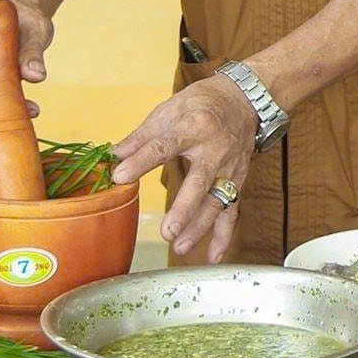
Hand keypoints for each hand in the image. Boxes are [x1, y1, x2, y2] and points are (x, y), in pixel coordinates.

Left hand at [109, 76, 258, 262]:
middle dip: (184, 209)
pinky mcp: (237, 181)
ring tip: (178, 247)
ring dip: (199, 228)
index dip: (141, 161)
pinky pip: (231, 212)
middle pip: (199, 183)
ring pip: (216, 203)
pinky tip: (212, 257)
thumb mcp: (168, 110)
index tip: (119, 176)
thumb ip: (141, 138)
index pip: (163, 146)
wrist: (244, 100)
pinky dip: (223, 236)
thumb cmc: (201, 105)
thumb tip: (113, 158)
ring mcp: (229, 168)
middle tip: (166, 232)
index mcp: (192, 126)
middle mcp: (215, 150)